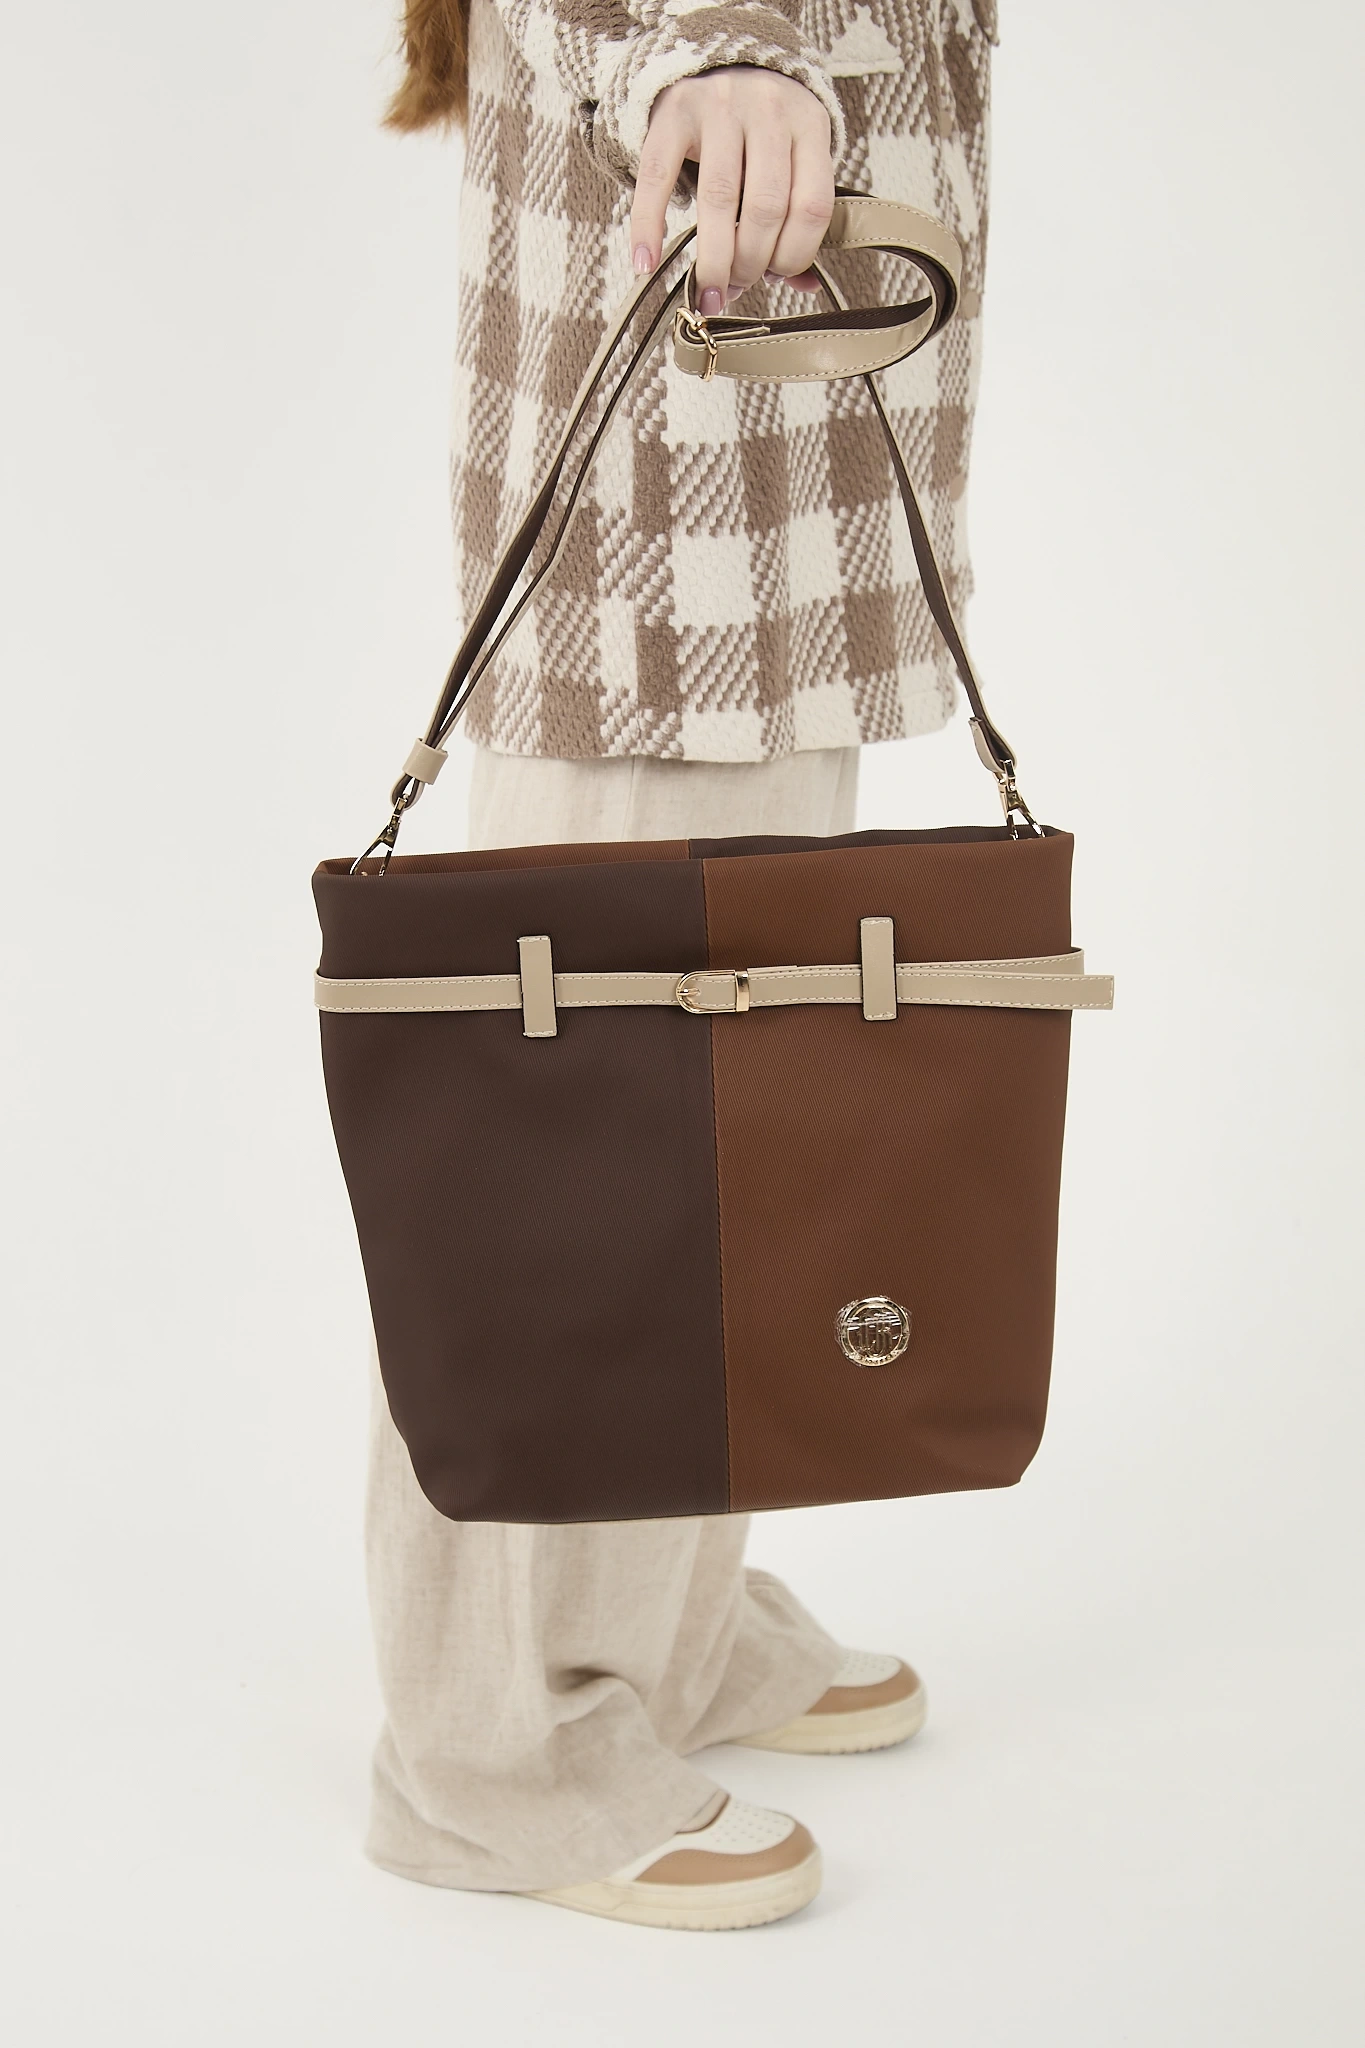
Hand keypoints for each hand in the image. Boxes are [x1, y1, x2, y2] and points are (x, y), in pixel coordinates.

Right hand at [629, 66, 834, 311]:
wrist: (719, 63)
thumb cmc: (761, 131)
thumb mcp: (794, 160)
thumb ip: (799, 218)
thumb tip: (803, 287)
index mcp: (809, 125)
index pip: (811, 207)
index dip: (794, 256)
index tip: (774, 278)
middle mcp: (768, 109)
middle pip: (765, 208)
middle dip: (751, 263)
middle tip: (737, 286)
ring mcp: (720, 105)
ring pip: (720, 199)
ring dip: (715, 260)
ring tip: (708, 291)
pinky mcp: (675, 111)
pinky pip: (658, 177)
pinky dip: (649, 226)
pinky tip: (646, 264)